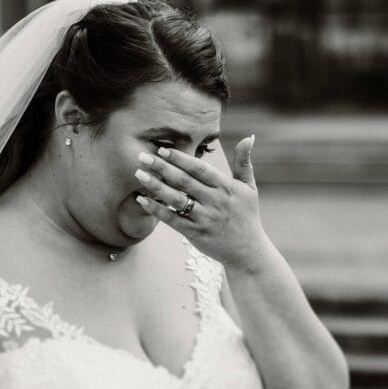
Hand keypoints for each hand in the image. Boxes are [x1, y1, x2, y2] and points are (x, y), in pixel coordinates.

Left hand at [135, 136, 270, 270]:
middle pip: (184, 181)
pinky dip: (157, 210)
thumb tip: (248, 137)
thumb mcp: (249, 187)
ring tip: (139, 174)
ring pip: (176, 199)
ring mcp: (205, 218)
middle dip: (162, 167)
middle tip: (142, 156)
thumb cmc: (246, 215)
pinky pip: (172, 220)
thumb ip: (244, 162)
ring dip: (156, 186)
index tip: (163, 149)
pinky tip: (142, 200)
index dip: (181, 158)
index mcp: (226, 187)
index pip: (200, 169)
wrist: (248, 251)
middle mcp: (215, 201)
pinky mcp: (196, 234)